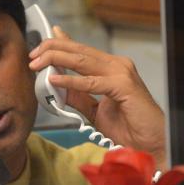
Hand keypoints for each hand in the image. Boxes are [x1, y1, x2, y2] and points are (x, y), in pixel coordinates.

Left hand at [28, 26, 165, 167]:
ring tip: (37, 63)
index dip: (61, 42)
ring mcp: (121, 73)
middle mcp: (117, 65)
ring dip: (56, 60)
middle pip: (78, 51)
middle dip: (52, 49)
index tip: (42, 41)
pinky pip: (92, 82)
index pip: (82, 50)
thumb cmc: (129, 127)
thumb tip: (56, 85)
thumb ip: (78, 96)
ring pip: (82, 60)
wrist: (151, 143)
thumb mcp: (95, 110)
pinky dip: (71, 81)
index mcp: (111, 68)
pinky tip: (55, 79)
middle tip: (32, 54)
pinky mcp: (123, 86)